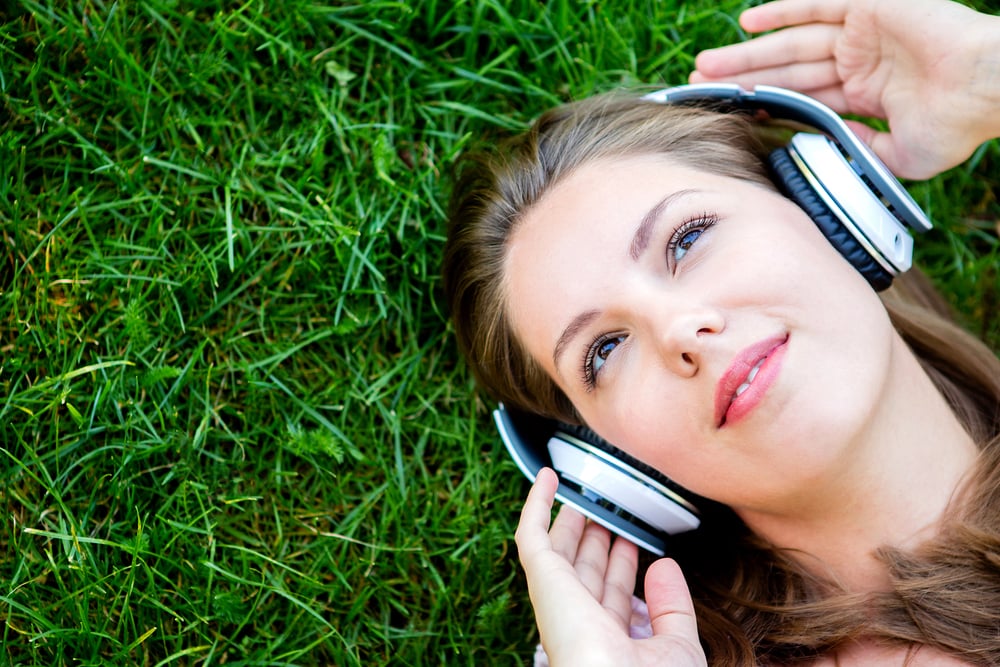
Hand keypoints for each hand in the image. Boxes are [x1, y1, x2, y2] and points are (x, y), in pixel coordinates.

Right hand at [515, 468, 706, 666]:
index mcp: (608, 639)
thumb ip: (672, 608)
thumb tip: (665, 568)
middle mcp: (580, 621)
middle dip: (593, 541)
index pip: (611, 595)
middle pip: (582, 570)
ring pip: (558, 551)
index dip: (621, 566)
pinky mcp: (543, 581)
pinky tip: (548, 479)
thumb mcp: (677, 645)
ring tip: (580, 494)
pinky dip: (537, 504)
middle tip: (603, 513)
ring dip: (569, 521)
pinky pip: (532, 536)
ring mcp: (559, 600)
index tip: (631, 543)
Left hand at [690, 0, 999, 178]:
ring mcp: (863, 32)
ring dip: (749, 51)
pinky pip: (817, 3)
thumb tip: (814, 152)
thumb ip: (854, 153)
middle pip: (786, 69)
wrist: (989, 91)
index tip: (726, 111)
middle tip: (701, 86)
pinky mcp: (871, 5)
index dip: (763, 102)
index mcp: (864, 94)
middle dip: (743, 77)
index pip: (801, 96)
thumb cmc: (956, 125)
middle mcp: (858, 61)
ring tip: (708, 63)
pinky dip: (783, 9)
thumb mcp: (895, 156)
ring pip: (792, 40)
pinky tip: (747, 21)